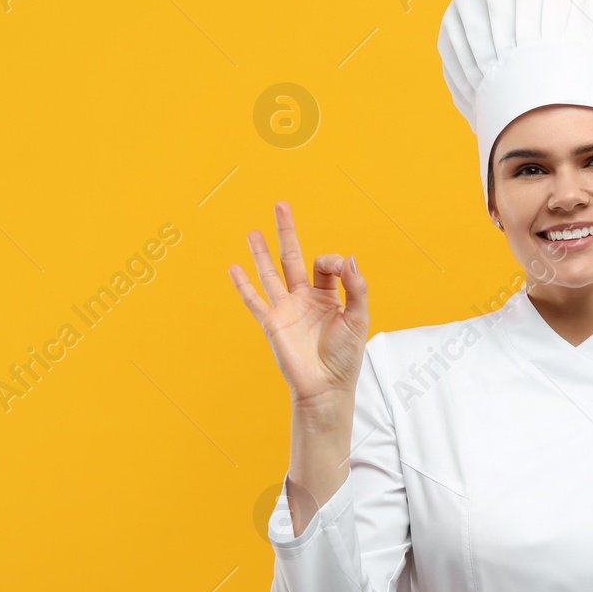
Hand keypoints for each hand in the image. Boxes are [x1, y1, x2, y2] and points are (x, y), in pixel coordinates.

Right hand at [228, 200, 368, 406]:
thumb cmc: (345, 357)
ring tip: (252, 231)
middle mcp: (304, 298)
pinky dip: (243, 284)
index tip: (342, 270)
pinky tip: (233, 268)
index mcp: (328, 295)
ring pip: (270, 273)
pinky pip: (254, 300)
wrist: (325, 386)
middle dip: (287, 231)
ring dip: (261, 252)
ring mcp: (286, 309)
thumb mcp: (359, 318)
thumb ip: (356, 288)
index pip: (325, 264)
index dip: (334, 261)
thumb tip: (349, 257)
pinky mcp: (272, 322)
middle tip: (280, 205)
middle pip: (292, 257)